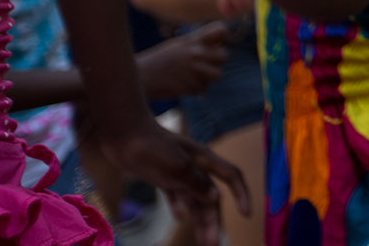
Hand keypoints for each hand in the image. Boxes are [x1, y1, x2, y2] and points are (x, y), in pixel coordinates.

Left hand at [103, 117, 249, 245]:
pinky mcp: (162, 175)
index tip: (246, 214)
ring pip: (194, 199)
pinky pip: (176, 195)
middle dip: (213, 220)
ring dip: (198, 220)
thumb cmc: (152, 147)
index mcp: (204, 160)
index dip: (242, 194)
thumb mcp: (177, 168)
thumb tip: (216, 198)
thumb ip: (197, 184)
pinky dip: (179, 206)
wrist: (123, 133)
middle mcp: (195, 167)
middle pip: (211, 196)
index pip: (232, 176)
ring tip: (201, 240)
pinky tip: (179, 218)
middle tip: (212, 244)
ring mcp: (178, 171)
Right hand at [135, 22, 228, 99]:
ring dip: (207, 78)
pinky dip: (195, 89)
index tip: (215, 44)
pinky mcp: (190, 86)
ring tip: (190, 77)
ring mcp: (194, 70)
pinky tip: (181, 85)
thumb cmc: (158, 61)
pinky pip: (203, 88)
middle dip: (215, 63)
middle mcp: (195, 53)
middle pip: (224, 56)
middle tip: (200, 66)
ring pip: (217, 74)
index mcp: (192, 40)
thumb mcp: (177, 46)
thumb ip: (198, 44)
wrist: (139, 78)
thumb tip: (221, 44)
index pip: (221, 30)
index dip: (221, 38)